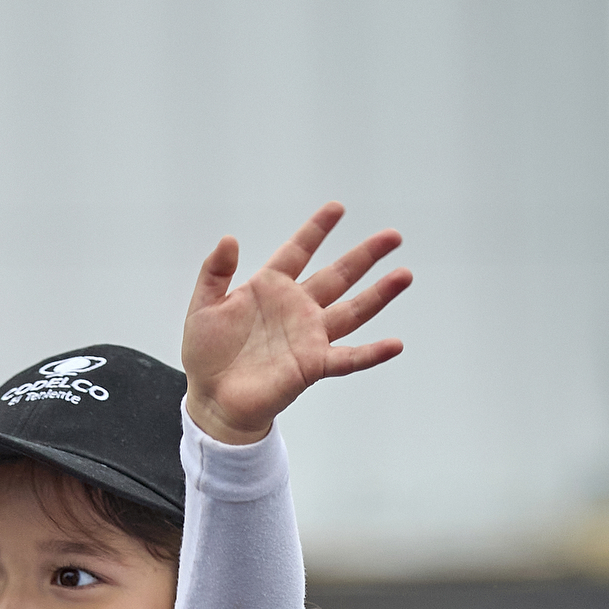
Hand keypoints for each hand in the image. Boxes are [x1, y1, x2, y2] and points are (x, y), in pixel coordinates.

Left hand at [183, 205, 410, 445]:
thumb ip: (215, 272)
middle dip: (365, 256)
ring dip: (379, 294)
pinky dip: (372, 353)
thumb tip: (229, 238)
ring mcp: (309, 336)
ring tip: (404, 275)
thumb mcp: (204, 307)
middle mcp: (297, 308)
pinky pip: (348, 358)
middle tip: (392, 235)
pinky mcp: (313, 365)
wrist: (212, 400)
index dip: (317, 230)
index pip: (298, 251)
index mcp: (271, 288)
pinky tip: (395, 344)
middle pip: (338, 275)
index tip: (337, 208)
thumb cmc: (207, 354)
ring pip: (352, 310)